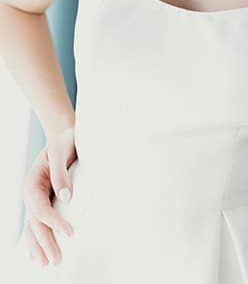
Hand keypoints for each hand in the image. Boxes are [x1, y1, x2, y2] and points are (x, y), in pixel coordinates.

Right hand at [23, 126, 75, 265]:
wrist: (62, 132)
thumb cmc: (63, 140)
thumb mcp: (62, 152)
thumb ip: (61, 174)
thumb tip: (65, 197)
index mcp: (32, 183)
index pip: (41, 209)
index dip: (54, 223)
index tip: (70, 233)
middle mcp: (31, 193)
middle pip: (35, 223)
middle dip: (45, 243)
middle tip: (56, 261)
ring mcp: (35, 198)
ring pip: (32, 226)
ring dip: (38, 245)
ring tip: (45, 263)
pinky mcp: (43, 199)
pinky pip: (37, 222)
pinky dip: (37, 237)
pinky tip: (39, 250)